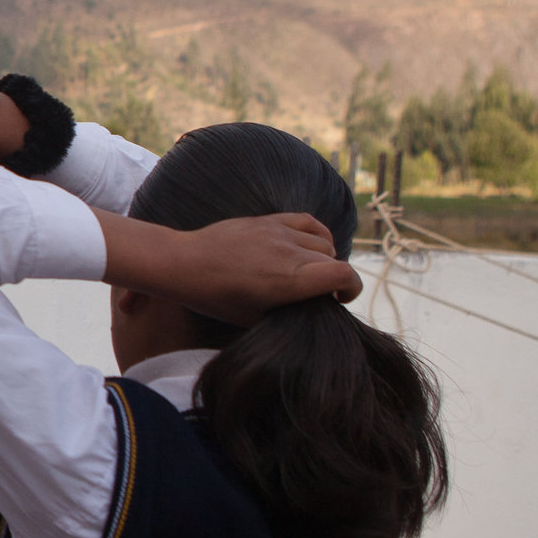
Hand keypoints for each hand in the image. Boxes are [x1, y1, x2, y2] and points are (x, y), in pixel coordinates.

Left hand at [105, 210, 361, 325]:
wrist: (185, 263)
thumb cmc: (217, 298)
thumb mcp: (255, 317)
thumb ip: (288, 310)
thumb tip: (309, 308)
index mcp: (290, 279)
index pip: (343, 274)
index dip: (351, 289)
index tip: (339, 301)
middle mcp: (290, 252)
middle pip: (334, 259)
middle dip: (335, 278)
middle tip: (319, 293)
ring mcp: (279, 232)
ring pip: (322, 241)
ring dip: (324, 258)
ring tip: (310, 272)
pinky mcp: (268, 220)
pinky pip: (308, 222)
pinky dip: (317, 234)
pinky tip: (309, 247)